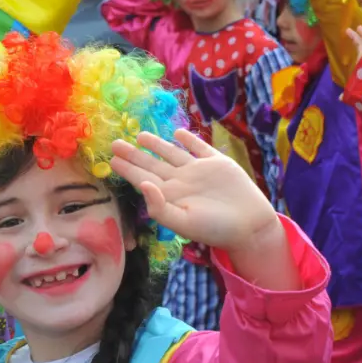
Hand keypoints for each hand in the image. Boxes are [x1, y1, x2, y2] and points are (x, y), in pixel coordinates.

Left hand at [110, 129, 282, 253]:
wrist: (250, 224)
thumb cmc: (216, 229)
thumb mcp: (183, 223)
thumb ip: (160, 207)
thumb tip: (142, 185)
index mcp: (171, 196)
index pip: (144, 179)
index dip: (128, 169)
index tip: (111, 159)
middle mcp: (182, 181)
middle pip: (153, 164)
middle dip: (134, 155)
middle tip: (115, 143)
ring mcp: (199, 171)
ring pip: (172, 154)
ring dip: (157, 145)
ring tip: (141, 135)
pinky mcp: (217, 163)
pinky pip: (199, 148)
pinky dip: (188, 140)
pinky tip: (178, 133)